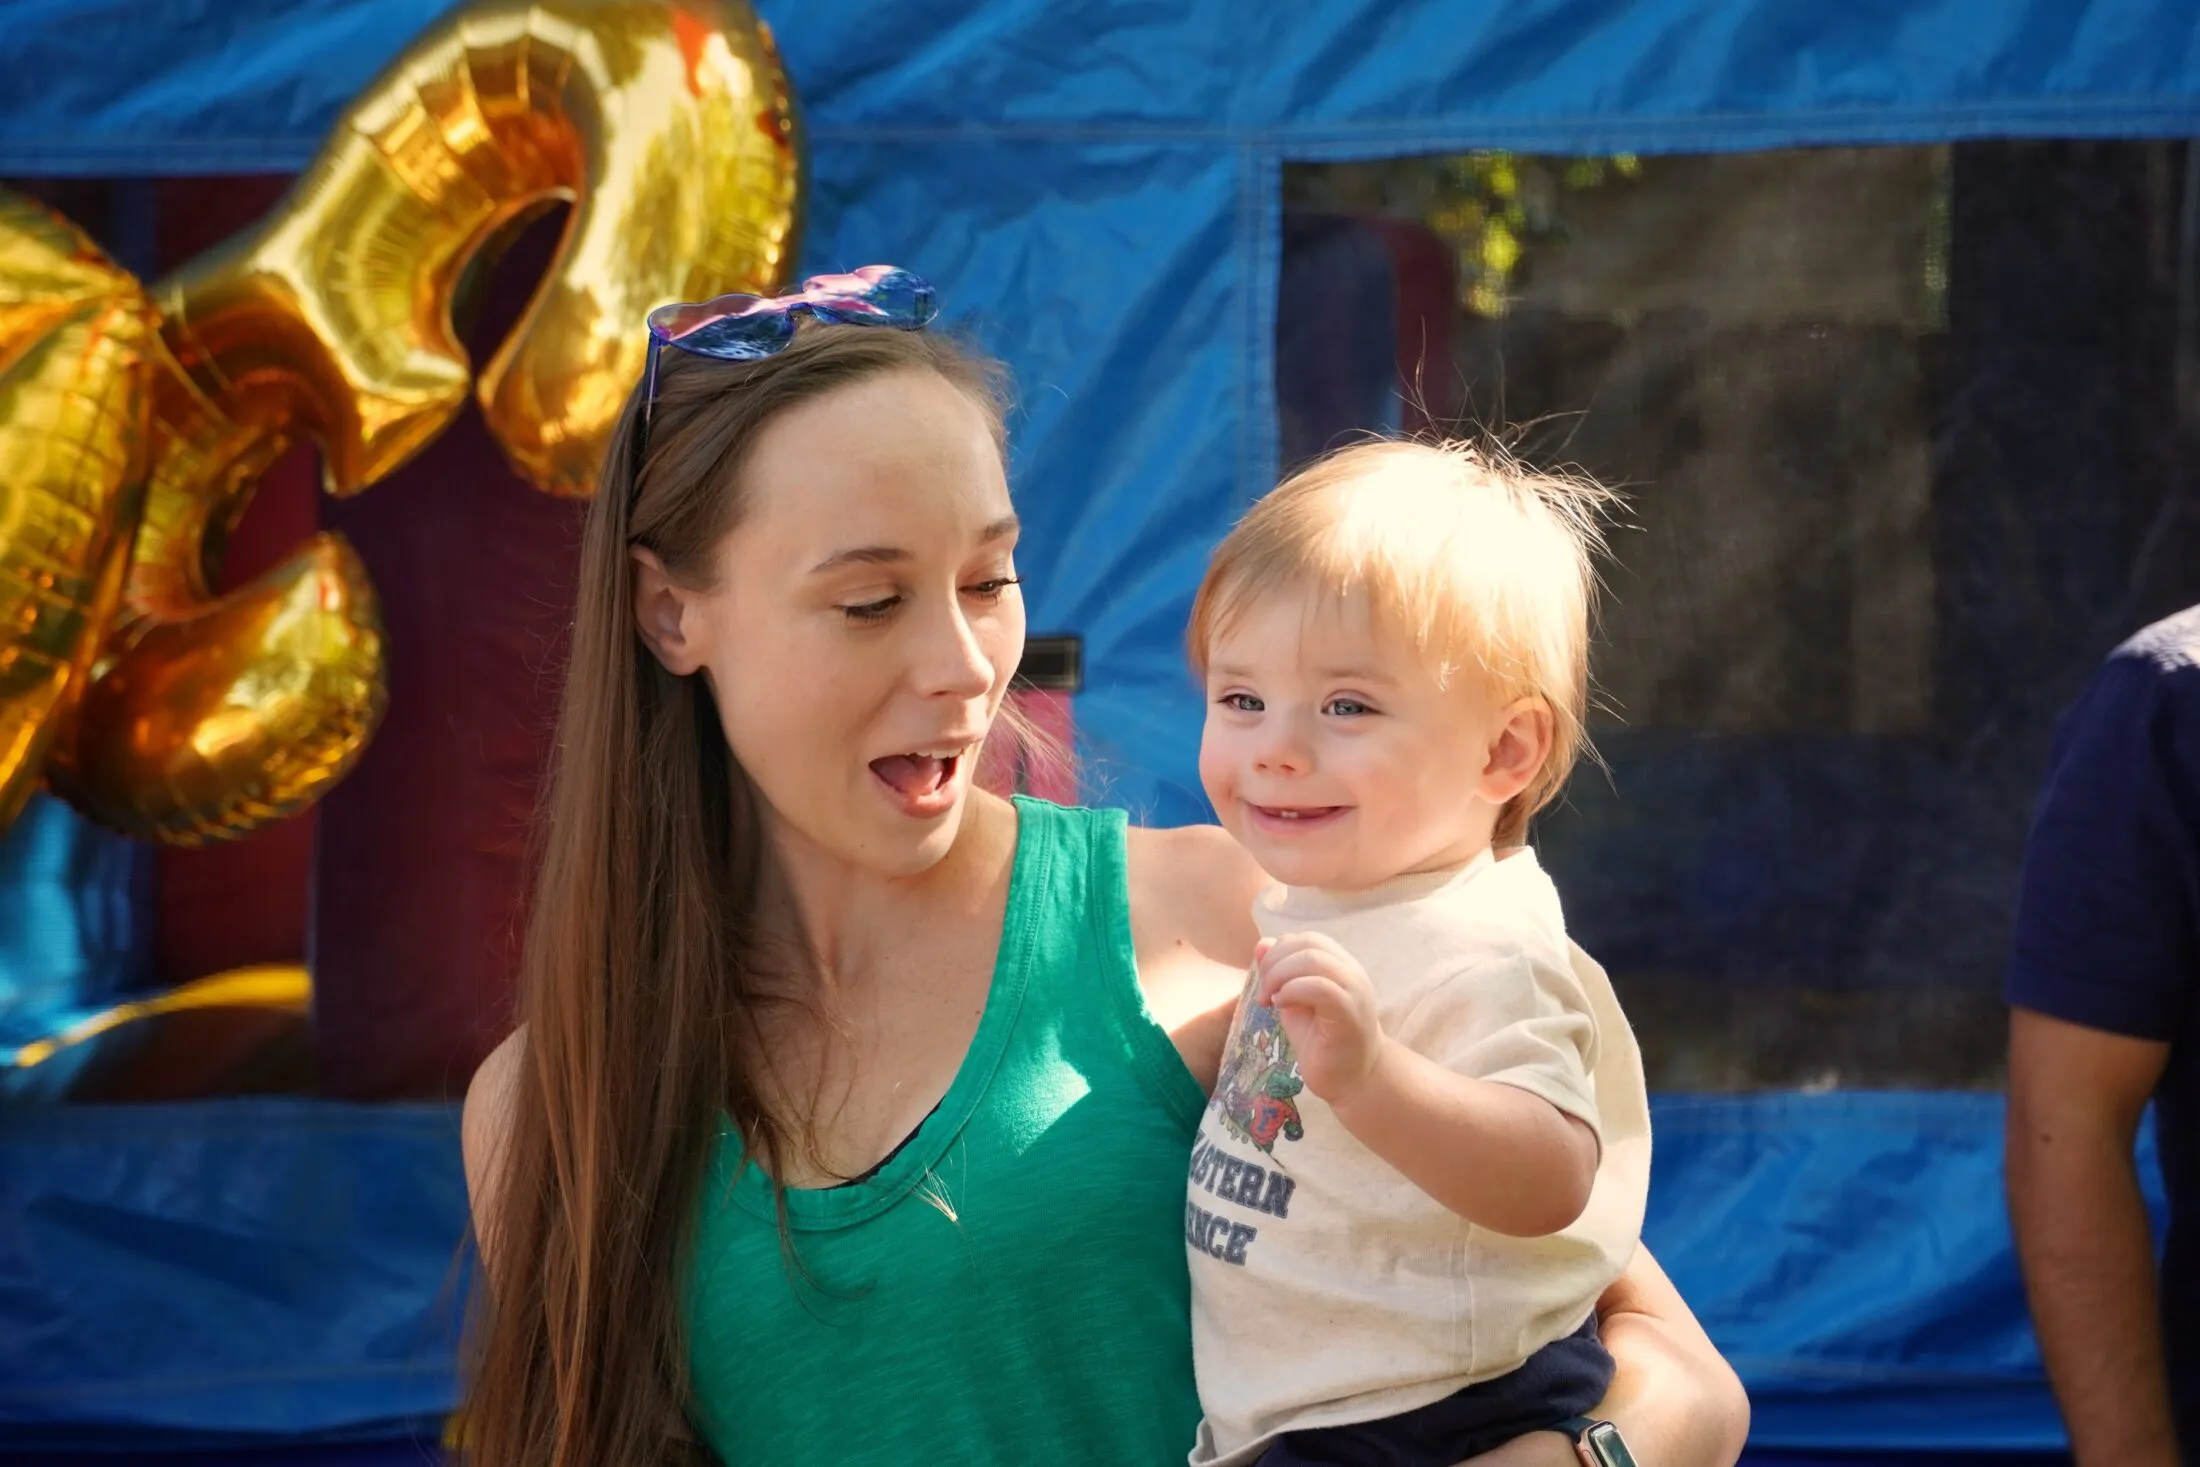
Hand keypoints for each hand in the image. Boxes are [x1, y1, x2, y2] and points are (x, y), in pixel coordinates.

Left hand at [1255, 931, 1383, 1102]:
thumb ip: (1280, 974)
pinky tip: (1281, 1006)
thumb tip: (1261, 944)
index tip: (1265, 980)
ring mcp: (1354, 991)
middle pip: (1309, 943)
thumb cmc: (1322, 1043)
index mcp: (1340, 966)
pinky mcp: (1350, 1013)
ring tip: (1270, 1000)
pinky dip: (1292, 991)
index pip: (1308, 938)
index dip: (1280, 951)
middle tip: (1263, 992)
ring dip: (1280, 976)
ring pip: (1313, 960)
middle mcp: (1352, 972)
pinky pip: (1320, 987)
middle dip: (1275, 962)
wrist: (1352, 1080)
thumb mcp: (1293, 1002)